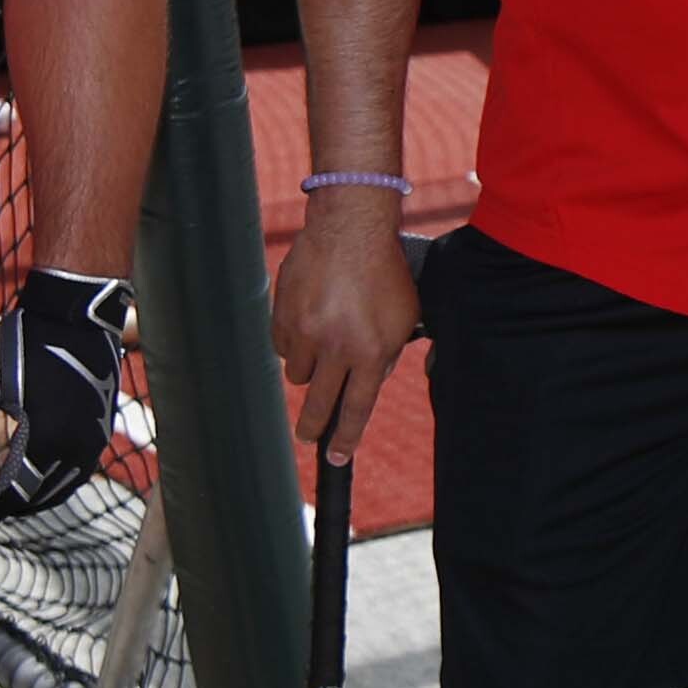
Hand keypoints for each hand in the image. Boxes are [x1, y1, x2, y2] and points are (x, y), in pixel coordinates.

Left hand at [0, 268, 130, 532]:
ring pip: (62, 487)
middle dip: (5, 506)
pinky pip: (78, 471)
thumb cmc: (22, 344)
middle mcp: (75, 447)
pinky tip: (36, 476)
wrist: (74, 314)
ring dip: (32, 498)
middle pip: (37, 496)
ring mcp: (93, 439)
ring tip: (4, 498)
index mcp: (43, 439)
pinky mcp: (102, 428)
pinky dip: (54, 482)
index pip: (11, 493)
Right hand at [270, 194, 421, 465]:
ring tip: (324, 341)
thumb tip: (373, 382)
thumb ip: (390, 354)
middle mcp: (336, 347)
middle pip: (318, 404)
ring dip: (310, 367)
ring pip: (298, 374)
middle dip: (313, 426)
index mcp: (371, 352)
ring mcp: (305, 332)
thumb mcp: (405, 317)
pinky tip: (309, 320)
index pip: (356, 409)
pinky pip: (282, 345)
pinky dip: (293, 341)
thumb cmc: (385, 271)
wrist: (351, 227)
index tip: (337, 459)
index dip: (345, 438)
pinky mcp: (283, 314)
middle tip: (309, 435)